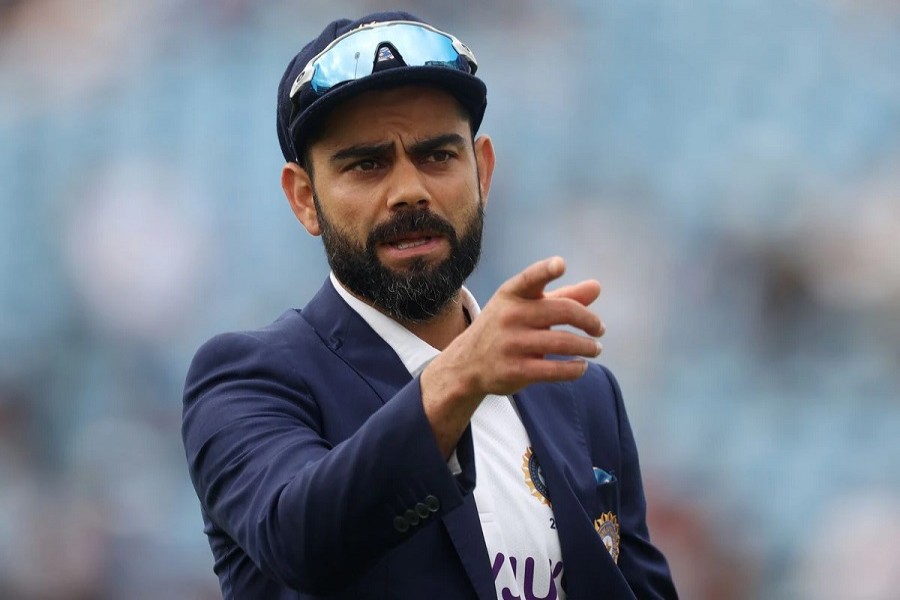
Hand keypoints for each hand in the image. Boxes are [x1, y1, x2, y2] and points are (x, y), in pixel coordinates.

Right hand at [420, 257, 604, 455]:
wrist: (466, 363)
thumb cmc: (505, 328)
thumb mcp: (526, 307)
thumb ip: (562, 296)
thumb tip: (597, 287)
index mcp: (511, 294)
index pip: (530, 278)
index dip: (545, 270)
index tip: (560, 264)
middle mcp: (510, 316)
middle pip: (562, 311)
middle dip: (589, 321)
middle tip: (599, 329)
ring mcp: (511, 343)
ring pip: (563, 343)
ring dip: (587, 347)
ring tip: (595, 349)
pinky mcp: (515, 370)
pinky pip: (554, 370)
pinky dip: (575, 369)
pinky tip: (581, 366)